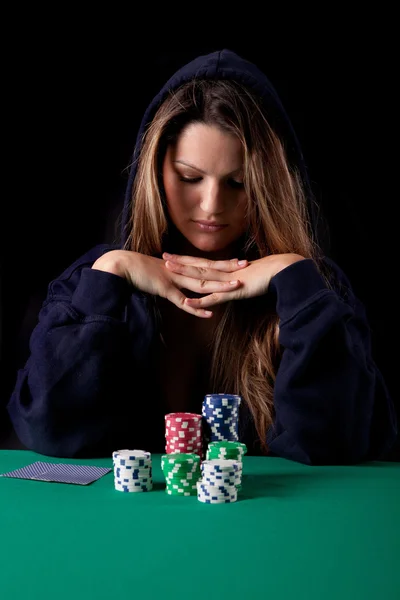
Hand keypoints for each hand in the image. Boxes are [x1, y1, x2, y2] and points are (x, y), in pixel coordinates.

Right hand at [91, 250, 246, 317]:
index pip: (206, 263)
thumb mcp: (160, 272)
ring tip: (235, 287)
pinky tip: (209, 314)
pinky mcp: (165, 290)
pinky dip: (196, 308)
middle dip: (228, 268)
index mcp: (181, 265)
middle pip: (208, 269)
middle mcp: (180, 270)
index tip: (239, 260)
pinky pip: (183, 301)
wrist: (121, 265)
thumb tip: (180, 280)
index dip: (223, 262)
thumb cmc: (138, 269)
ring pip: (200, 283)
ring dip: (218, 286)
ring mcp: (174, 279)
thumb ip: (172, 277)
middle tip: (247, 265)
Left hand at [163, 252, 305, 309]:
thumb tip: (233, 280)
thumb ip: (238, 277)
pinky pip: (214, 298)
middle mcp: (224, 272)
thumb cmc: (269, 273)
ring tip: (169, 270)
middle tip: (164, 256)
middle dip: (180, 262)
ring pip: (202, 277)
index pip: (204, 262)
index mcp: (227, 268)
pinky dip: (200, 301)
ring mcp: (227, 281)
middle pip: (198, 266)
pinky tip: (187, 302)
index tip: (175, 255)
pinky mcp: (233, 292)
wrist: (282, 271)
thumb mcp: (249, 275)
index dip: (188, 259)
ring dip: (185, 274)